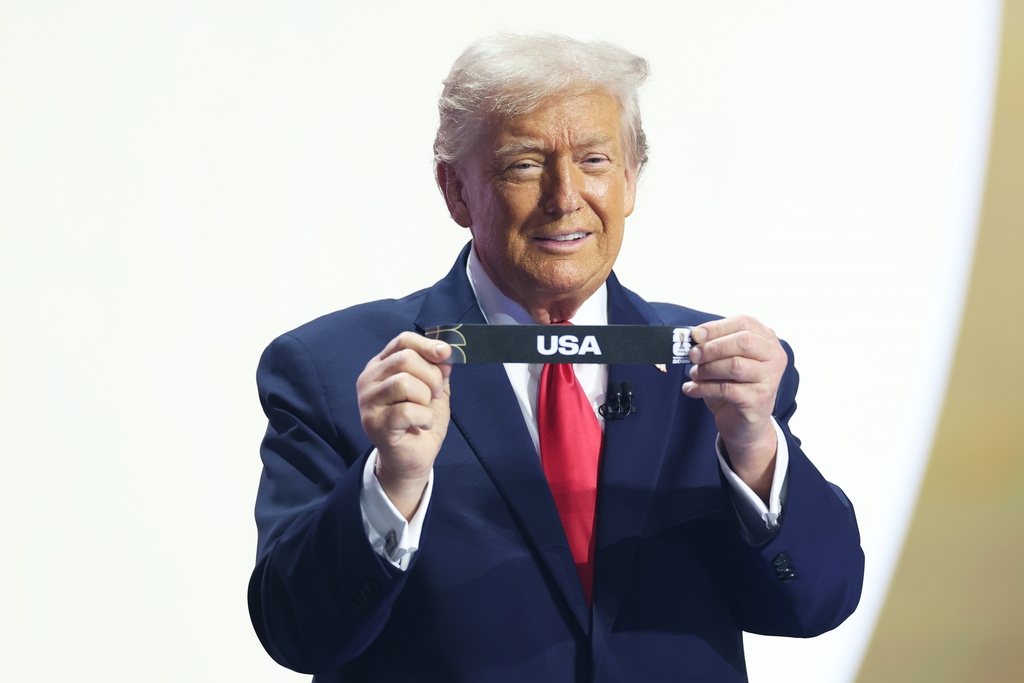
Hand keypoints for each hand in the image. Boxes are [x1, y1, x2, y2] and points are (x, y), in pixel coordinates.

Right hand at [357, 332, 451, 518]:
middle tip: (436, 395)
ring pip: (404, 381)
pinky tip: (421, 425)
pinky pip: (407, 410)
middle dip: (432, 376)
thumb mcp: (435, 390)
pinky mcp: (375, 424)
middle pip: (405, 358)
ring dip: (426, 397)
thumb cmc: (420, 422)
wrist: (412, 460)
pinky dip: (424, 417)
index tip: (446, 354)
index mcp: (381, 366)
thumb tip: (445, 353)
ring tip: (425, 410)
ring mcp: (368, 402)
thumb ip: (439, 369)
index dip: (427, 344)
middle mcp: (369, 380)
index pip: (402, 340)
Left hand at [682, 315, 786, 499]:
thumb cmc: (734, 387)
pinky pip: (726, 389)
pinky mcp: (759, 401)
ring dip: (707, 369)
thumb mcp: (725, 361)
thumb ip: (715, 346)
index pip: (744, 322)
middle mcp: (774, 357)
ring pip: (735, 365)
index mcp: (767, 340)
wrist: (745, 425)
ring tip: (694, 375)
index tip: (695, 335)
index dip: (717, 327)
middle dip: (712, 347)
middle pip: (744, 341)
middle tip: (692, 355)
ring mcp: (769, 379)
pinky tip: (691, 390)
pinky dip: (703, 388)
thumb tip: (693, 337)